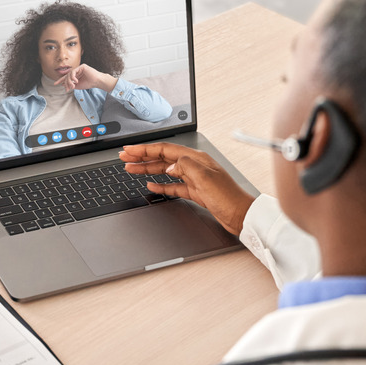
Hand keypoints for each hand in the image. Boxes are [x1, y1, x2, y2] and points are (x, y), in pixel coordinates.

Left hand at [53, 63, 117, 92]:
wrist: (97, 82)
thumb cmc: (89, 84)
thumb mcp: (78, 86)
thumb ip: (70, 85)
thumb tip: (63, 84)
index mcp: (76, 75)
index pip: (67, 77)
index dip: (61, 80)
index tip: (55, 84)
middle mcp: (77, 71)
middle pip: (67, 76)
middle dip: (66, 82)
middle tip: (67, 88)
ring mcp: (79, 68)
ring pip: (70, 74)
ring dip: (69, 81)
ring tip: (72, 86)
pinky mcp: (82, 66)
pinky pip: (74, 71)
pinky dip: (73, 76)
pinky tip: (75, 81)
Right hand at [120, 143, 255, 234]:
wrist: (241, 215)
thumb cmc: (228, 197)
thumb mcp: (205, 178)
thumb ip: (185, 166)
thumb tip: (170, 164)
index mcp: (195, 159)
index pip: (164, 149)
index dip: (145, 149)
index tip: (129, 149)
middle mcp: (194, 166)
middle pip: (162, 158)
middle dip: (142, 157)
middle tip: (124, 158)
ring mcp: (193, 179)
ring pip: (165, 171)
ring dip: (147, 170)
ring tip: (131, 169)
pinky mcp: (195, 192)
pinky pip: (173, 186)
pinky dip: (160, 185)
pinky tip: (151, 185)